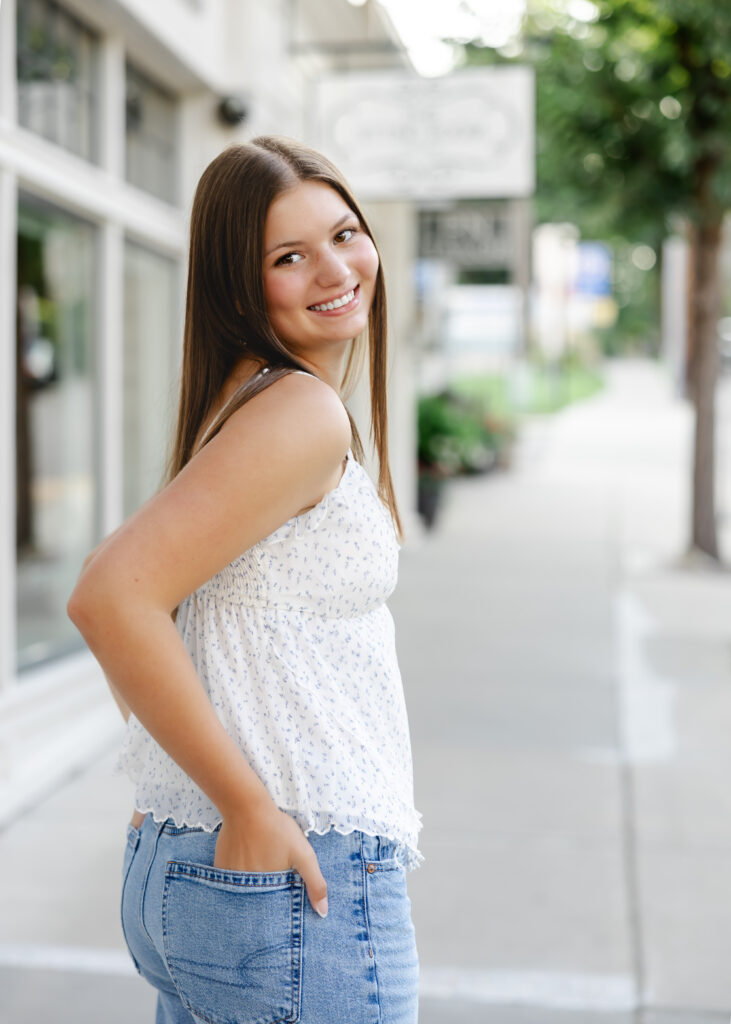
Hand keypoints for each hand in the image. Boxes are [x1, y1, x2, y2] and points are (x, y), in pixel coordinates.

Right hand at [214, 803, 328, 917]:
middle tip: (271, 868)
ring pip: (244, 891)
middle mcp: (245, 891)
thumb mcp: (303, 854)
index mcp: (266, 891)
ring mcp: (229, 881)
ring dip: (252, 884)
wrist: (246, 807)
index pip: (274, 911)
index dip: (282, 906)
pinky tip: (246, 857)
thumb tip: (323, 913)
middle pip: (258, 901)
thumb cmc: (276, 829)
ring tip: (259, 861)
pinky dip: (238, 875)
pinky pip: (230, 880)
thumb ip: (315, 883)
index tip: (285, 894)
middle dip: (266, 894)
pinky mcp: (219, 869)